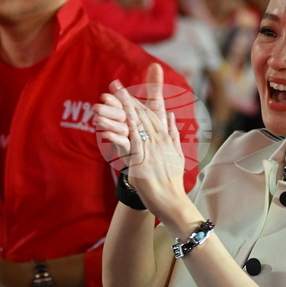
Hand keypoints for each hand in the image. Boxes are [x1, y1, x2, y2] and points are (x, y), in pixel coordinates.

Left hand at [99, 63, 186, 218]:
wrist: (173, 201)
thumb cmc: (172, 180)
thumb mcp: (176, 153)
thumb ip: (173, 133)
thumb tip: (172, 116)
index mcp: (165, 137)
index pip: (148, 113)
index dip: (134, 99)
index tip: (121, 87)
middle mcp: (158, 140)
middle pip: (141, 116)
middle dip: (126, 99)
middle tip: (113, 85)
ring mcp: (151, 151)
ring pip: (135, 127)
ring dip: (121, 113)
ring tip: (109, 100)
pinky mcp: (142, 163)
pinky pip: (130, 146)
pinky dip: (120, 136)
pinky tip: (111, 127)